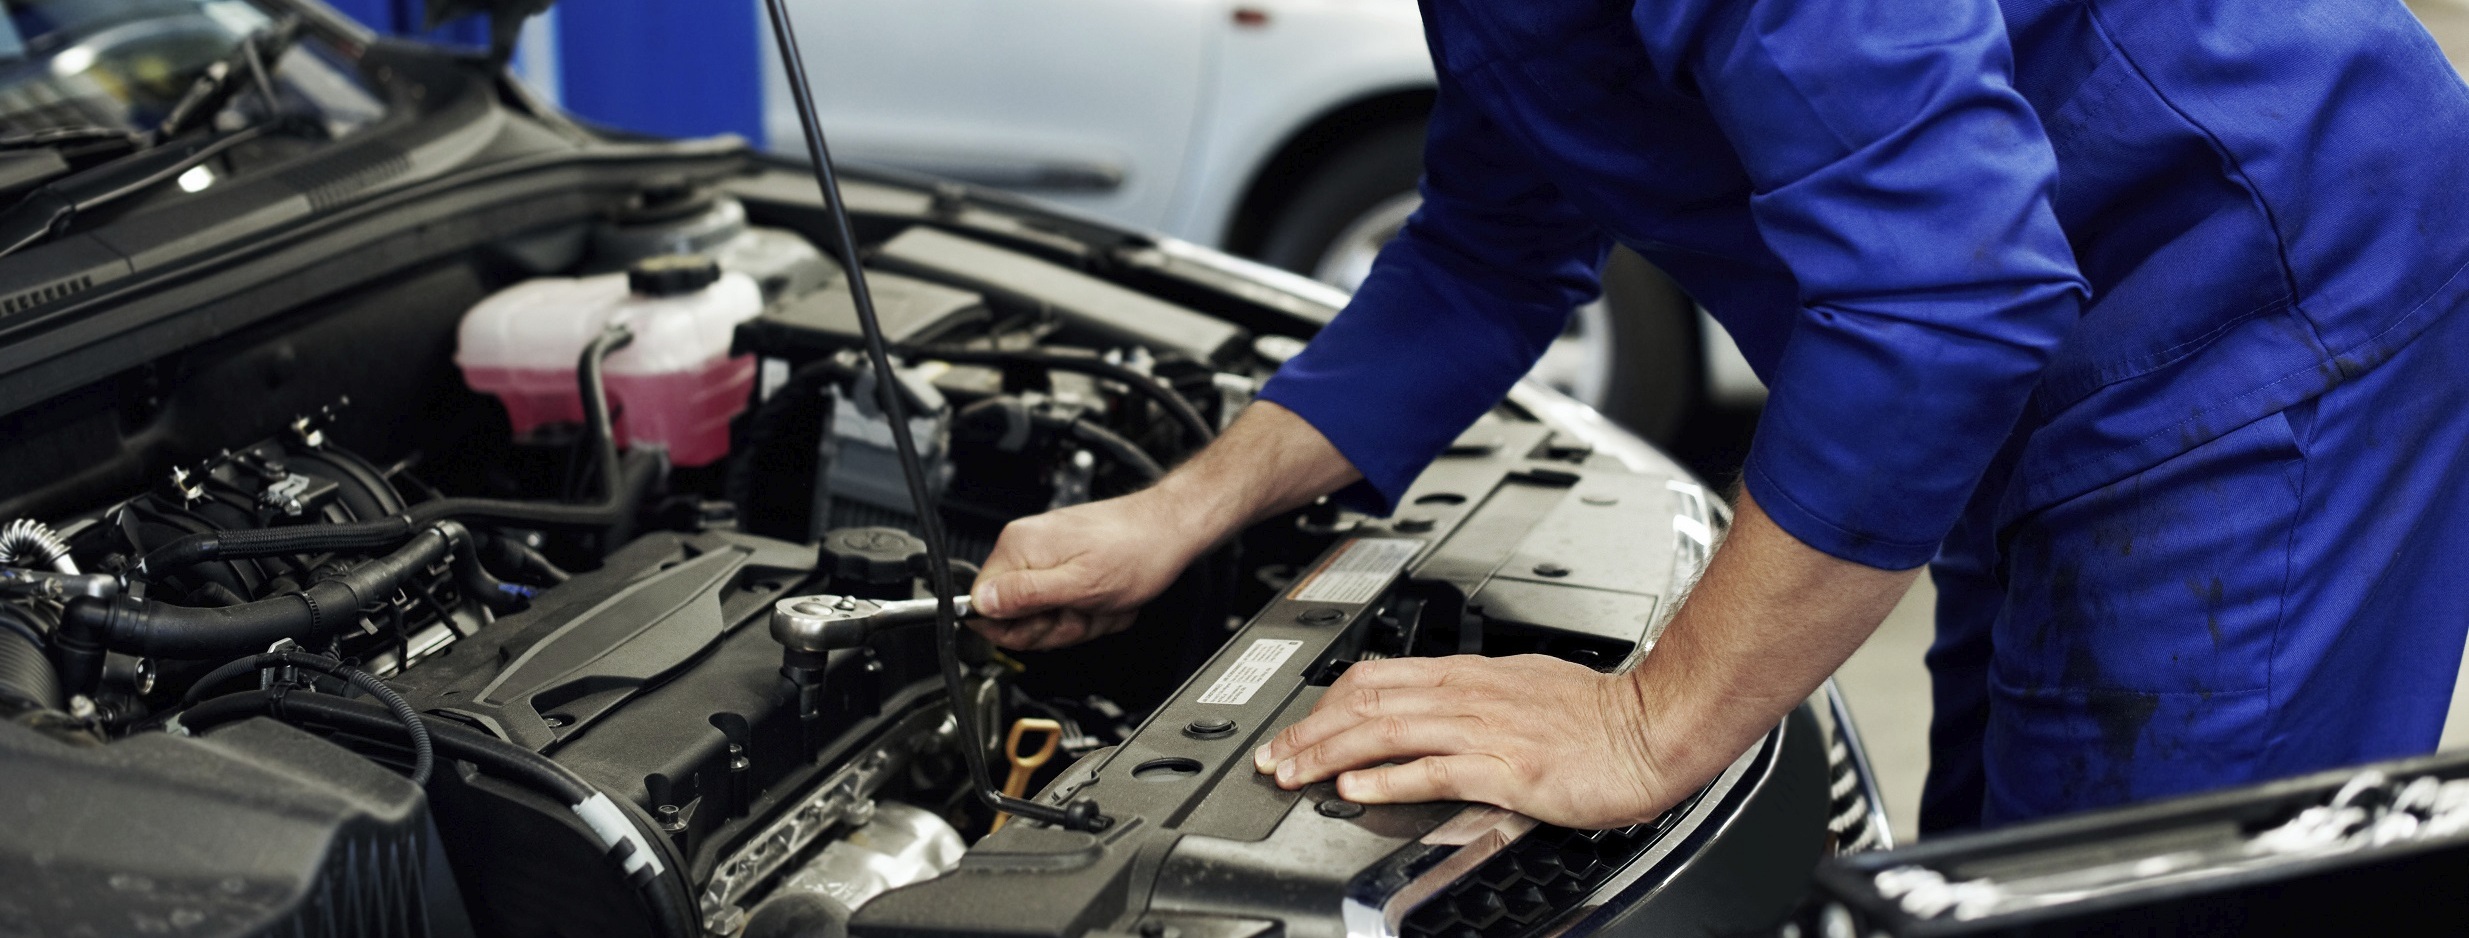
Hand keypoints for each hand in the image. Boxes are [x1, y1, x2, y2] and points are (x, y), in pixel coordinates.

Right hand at [968, 491, 1211, 650]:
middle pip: (1015, 616)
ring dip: (1078, 620)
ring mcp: (1047, 556)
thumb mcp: (1079, 585)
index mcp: (1019, 547)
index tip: (1047, 622)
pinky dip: (1089, 611)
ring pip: (1044, 616)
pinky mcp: (1065, 564)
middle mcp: (1026, 547)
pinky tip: (1105, 598)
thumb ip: (1025, 596)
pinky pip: (1064, 606)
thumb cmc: (1135, 551)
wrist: (1169, 532)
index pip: (983, 604)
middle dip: (1055, 625)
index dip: (1015, 627)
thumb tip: (981, 604)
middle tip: (1082, 610)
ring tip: (1099, 602)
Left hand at [1252, 654, 1679, 829]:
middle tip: (1273, 757)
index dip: (1326, 702)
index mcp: (1471, 676)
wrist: (1654, 728)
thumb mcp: (1523, 689)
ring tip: (1294, 773)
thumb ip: (1475, 699)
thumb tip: (1432, 709)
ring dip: (1330, 754)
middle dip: (1310, 731)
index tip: (1298, 728)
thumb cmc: (1599, 716)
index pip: (1378, 677)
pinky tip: (1355, 791)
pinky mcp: (1507, 767)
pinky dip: (1387, 779)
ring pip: (1386, 731)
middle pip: (1367, 702)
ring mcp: (1485, 729)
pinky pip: (1433, 769)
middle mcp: (1469, 695)